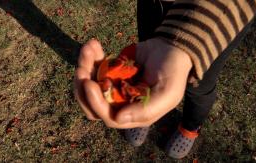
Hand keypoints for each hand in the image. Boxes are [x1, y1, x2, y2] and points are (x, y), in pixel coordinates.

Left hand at [74, 37, 191, 127]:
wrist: (172, 47)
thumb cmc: (173, 70)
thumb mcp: (167, 92)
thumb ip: (146, 109)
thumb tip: (119, 118)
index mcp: (135, 114)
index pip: (109, 116)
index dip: (96, 103)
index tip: (89, 83)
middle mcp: (122, 104)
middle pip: (92, 105)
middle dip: (83, 88)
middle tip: (81, 68)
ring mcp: (114, 88)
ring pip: (89, 86)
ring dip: (85, 67)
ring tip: (89, 48)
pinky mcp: (110, 73)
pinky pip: (93, 69)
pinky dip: (90, 57)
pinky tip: (94, 45)